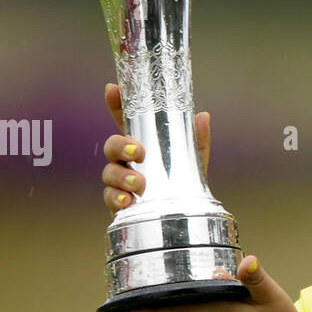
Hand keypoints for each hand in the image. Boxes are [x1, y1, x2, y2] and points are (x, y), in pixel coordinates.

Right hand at [99, 82, 211, 215]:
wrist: (184, 221)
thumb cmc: (183, 187)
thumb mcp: (194, 163)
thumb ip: (198, 142)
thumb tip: (203, 116)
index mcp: (143, 146)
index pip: (125, 121)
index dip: (116, 105)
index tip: (112, 90)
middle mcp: (128, 162)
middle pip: (111, 146)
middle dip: (120, 145)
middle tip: (138, 152)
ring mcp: (121, 183)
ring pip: (109, 173)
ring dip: (121, 176)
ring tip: (138, 184)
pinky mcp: (119, 205)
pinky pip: (109, 198)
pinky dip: (116, 199)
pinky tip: (127, 202)